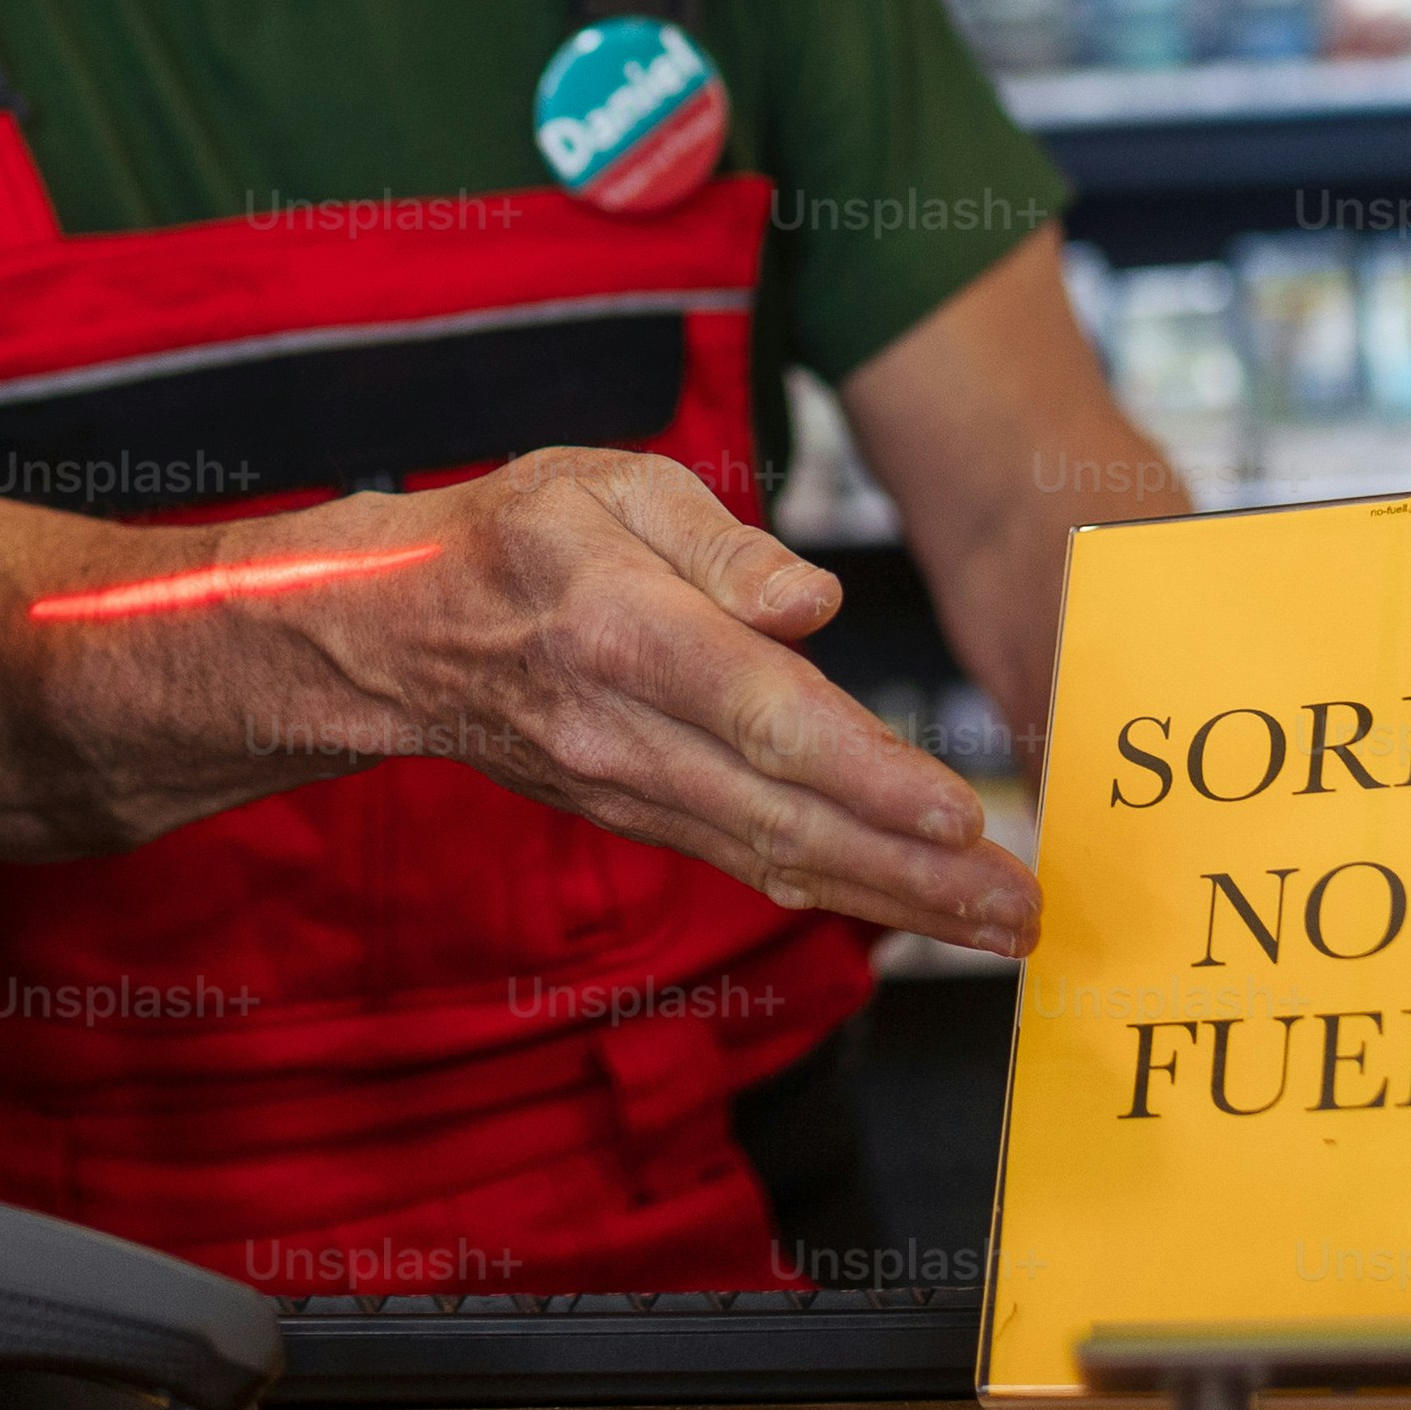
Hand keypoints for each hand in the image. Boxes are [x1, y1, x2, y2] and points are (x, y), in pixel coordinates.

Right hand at [254, 447, 1040, 956]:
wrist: (390, 634)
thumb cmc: (513, 534)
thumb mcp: (606, 481)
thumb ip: (720, 541)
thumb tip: (817, 603)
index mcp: (626, 629)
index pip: (765, 714)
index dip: (867, 773)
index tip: (959, 816)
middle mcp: (627, 731)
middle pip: (790, 815)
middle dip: (916, 874)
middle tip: (1021, 909)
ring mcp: (628, 789)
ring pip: (775, 857)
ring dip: (894, 902)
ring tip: (997, 928)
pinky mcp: (636, 816)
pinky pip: (745, 860)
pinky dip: (834, 890)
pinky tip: (908, 907)